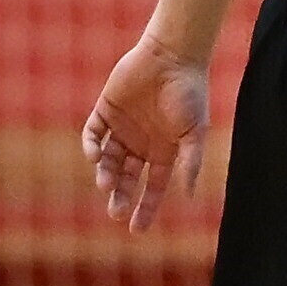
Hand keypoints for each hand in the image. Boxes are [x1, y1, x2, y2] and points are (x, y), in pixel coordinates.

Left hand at [82, 37, 211, 231]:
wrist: (172, 56)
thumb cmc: (189, 93)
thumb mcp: (195, 133)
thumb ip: (190, 163)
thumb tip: (187, 196)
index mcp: (164, 152)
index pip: (152, 188)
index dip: (145, 208)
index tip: (137, 229)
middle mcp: (142, 144)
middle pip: (127, 178)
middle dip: (121, 196)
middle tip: (115, 211)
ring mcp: (122, 127)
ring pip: (108, 160)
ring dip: (105, 173)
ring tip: (106, 183)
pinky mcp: (106, 109)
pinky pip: (94, 133)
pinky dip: (91, 146)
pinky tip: (95, 155)